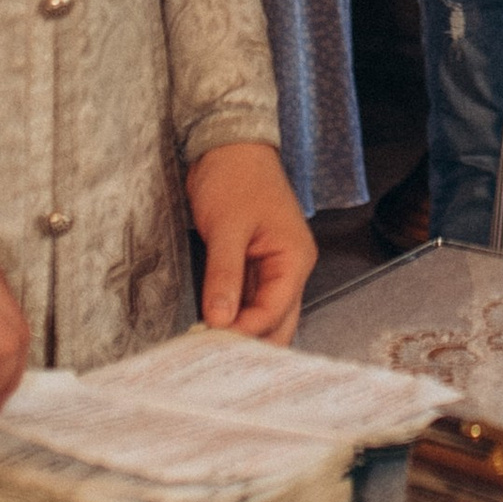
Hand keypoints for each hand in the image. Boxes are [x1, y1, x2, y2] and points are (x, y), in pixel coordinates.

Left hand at [191, 140, 315, 338]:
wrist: (228, 143)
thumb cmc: (235, 175)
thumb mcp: (227, 226)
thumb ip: (224, 275)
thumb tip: (219, 320)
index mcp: (294, 258)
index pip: (274, 312)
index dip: (245, 332)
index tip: (212, 345)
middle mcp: (290, 268)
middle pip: (277, 323)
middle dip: (249, 342)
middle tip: (211, 358)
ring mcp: (272, 268)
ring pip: (263, 316)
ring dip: (240, 331)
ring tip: (208, 347)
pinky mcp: (253, 265)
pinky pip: (248, 301)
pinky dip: (233, 315)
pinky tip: (212, 326)